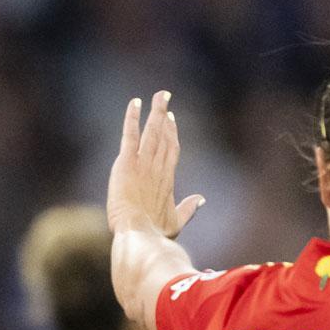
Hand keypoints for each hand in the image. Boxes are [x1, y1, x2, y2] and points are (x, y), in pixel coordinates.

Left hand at [108, 90, 203, 239]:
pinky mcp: (127, 163)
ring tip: (159, 95)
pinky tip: (135, 103)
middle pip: (164, 136)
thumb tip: (201, 199)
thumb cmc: (155, 233)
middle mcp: (158, 167)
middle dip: (164, 115)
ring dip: (155, 111)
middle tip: (164, 97)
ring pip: (152, 131)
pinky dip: (132, 118)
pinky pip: (130, 135)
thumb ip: (188, 209)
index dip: (172, 133)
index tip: (171, 119)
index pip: (171, 150)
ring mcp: (143, 163)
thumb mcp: (175, 223)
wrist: (140, 233)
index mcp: (167, 180)